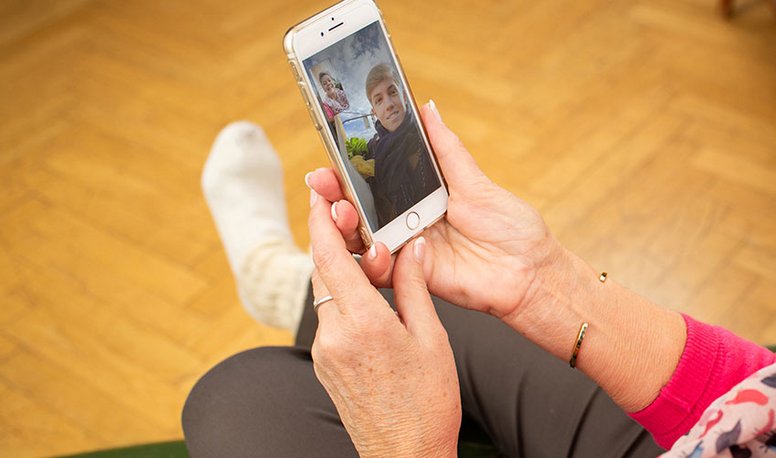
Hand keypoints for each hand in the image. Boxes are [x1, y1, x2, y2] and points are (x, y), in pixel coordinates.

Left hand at [307, 187, 460, 456]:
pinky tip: (367, 293)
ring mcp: (324, 352)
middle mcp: (333, 335)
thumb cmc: (427, 403)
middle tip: (347, 212)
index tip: (321, 194)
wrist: (406, 455)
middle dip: (331, 238)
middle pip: (322, 271)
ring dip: (341, 268)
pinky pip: (330, 317)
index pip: (331, 258)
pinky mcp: (324, 365)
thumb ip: (415, 288)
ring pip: (325, 293)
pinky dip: (344, 296)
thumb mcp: (431, 339)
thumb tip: (412, 247)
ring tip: (369, 254)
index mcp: (363, 323)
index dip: (322, 221)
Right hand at [308, 101, 562, 318]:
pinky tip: (371, 244)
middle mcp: (410, 223)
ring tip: (339, 210)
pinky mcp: (414, 277)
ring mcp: (409, 251)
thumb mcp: (477, 182)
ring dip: (342, 225)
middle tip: (321, 183)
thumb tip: (427, 108)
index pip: (376, 181)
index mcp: (422, 197)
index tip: (328, 160)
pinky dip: (370, 259)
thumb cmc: (513, 230)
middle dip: (334, 195)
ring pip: (362, 239)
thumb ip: (446, 149)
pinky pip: (381, 271)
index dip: (348, 171)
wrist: (532, 273)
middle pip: (360, 209)